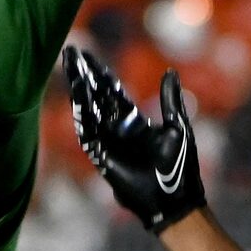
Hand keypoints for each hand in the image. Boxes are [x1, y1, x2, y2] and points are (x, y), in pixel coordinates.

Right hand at [66, 48, 203, 232]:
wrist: (175, 198)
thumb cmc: (180, 166)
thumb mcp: (178, 127)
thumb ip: (170, 100)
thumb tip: (170, 72)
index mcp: (134, 121)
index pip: (112, 92)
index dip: (100, 74)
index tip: (87, 56)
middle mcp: (117, 129)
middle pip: (96, 96)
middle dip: (84, 75)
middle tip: (71, 52)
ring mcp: (108, 142)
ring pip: (88, 110)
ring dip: (79, 89)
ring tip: (70, 67)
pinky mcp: (101, 156)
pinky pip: (87, 131)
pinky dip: (82, 113)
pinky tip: (78, 94)